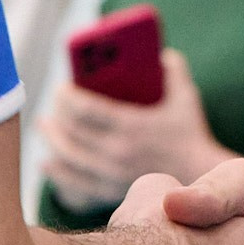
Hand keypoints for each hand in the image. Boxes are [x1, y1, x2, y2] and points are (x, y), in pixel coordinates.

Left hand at [41, 50, 233, 212]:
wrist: (198, 178)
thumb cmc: (190, 133)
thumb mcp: (186, 96)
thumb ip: (174, 69)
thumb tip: (159, 52)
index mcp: (131, 125)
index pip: (85, 109)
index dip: (67, 97)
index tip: (61, 88)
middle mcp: (116, 151)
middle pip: (71, 132)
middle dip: (56, 115)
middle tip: (53, 104)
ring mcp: (111, 174)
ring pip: (68, 156)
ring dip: (52, 139)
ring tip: (45, 126)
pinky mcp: (109, 191)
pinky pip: (74, 184)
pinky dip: (57, 173)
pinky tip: (47, 163)